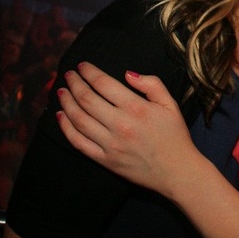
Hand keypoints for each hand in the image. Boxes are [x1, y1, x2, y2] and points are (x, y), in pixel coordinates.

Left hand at [56, 62, 198, 196]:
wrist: (177, 171)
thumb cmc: (175, 136)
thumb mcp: (170, 104)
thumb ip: (152, 84)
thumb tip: (127, 74)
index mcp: (137, 108)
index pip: (104, 84)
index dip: (89, 73)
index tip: (82, 66)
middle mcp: (120, 124)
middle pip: (87, 99)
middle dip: (74, 84)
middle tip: (68, 75)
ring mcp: (110, 144)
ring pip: (79, 119)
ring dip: (67, 103)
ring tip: (62, 92)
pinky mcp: (105, 160)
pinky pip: (79, 142)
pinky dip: (66, 128)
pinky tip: (61, 117)